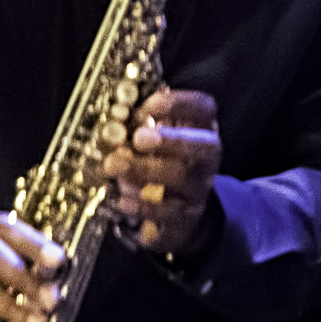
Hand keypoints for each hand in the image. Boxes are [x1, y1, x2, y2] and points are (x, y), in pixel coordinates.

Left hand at [101, 87, 221, 254]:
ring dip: (145, 169)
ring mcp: (199, 189)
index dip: (178, 103)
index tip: (148, 105)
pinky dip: (141, 205)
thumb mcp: (157, 137)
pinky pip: (168, 213)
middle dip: (170, 140)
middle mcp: (206, 158)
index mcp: (201, 129)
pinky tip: (120, 199)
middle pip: (203, 146)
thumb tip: (116, 112)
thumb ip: (142, 123)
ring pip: (182, 178)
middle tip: (138, 139)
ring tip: (114, 165)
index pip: (203, 108)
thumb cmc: (162, 162)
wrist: (180, 211)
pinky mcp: (185, 218)